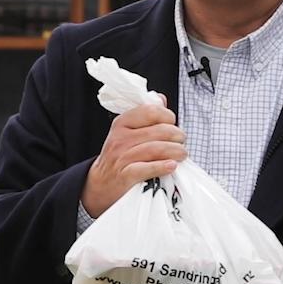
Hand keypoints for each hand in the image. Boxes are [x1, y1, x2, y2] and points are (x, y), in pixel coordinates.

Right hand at [82, 100, 185, 217]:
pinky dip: (162, 167)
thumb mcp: (126, 132)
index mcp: (122, 123)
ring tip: (182, 154)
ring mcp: (122, 157)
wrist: (100, 184)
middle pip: (158, 131)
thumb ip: (145, 116)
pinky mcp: (125, 175)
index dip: (167, 116)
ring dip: (175, 151)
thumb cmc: (118, 156)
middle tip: (182, 142)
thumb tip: (161, 99)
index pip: (150, 111)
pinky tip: (172, 166)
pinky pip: (147, 168)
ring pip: (155, 149)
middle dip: (177, 135)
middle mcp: (121, 138)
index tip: (173, 124)